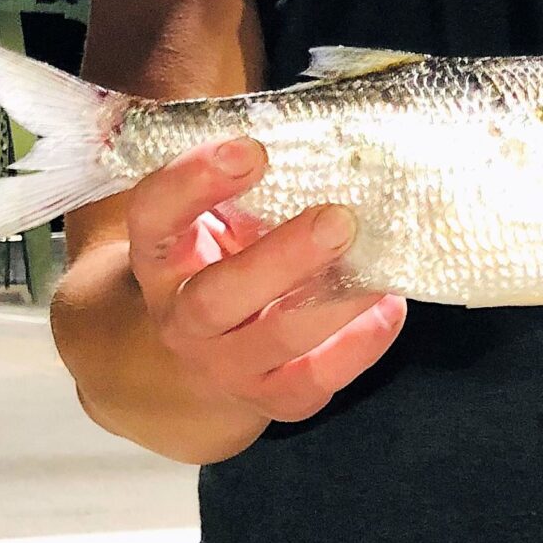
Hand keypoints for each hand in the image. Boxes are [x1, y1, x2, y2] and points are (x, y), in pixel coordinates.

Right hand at [125, 137, 404, 422]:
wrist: (203, 357)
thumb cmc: (224, 260)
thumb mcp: (217, 220)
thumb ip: (252, 189)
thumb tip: (333, 146)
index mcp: (161, 256)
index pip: (155, 215)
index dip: (194, 182)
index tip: (251, 149)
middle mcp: (182, 316)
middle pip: (217, 296)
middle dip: (282, 258)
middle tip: (338, 220)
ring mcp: (224, 364)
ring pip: (274, 340)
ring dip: (331, 303)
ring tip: (377, 268)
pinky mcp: (270, 397)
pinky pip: (313, 381)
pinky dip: (357, 346)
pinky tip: (387, 307)